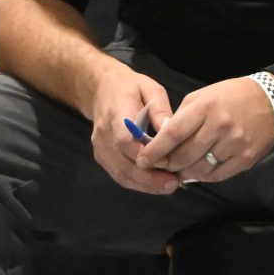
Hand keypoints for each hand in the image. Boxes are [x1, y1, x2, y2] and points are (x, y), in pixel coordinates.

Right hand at [88, 69, 179, 195]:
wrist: (103, 90)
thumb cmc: (131, 88)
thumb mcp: (151, 89)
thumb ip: (160, 109)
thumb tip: (170, 130)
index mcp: (116, 113)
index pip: (125, 140)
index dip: (145, 154)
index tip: (167, 161)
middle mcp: (104, 133)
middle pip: (123, 162)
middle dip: (148, 176)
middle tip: (173, 183)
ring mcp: (101, 147)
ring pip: (121, 173)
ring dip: (144, 184)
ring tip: (169, 186)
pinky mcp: (102, 156)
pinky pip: (119, 174)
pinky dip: (137, 183)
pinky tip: (156, 185)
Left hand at [143, 76, 273, 184]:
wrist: (272, 100)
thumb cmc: (231, 96)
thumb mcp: (202, 96)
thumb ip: (180, 118)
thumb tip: (160, 142)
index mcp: (206, 107)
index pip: (173, 133)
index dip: (155, 150)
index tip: (143, 159)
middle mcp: (220, 125)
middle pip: (184, 155)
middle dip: (168, 164)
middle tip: (161, 166)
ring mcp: (235, 143)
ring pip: (200, 168)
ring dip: (185, 172)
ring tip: (180, 169)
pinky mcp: (246, 157)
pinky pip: (218, 175)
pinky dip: (204, 176)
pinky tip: (200, 170)